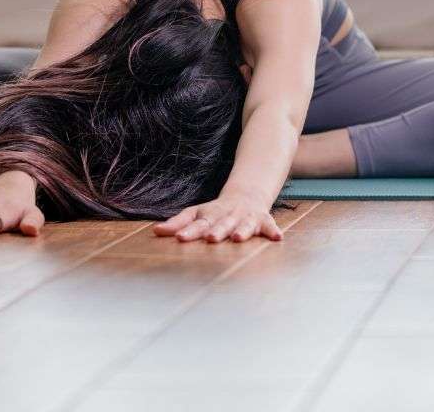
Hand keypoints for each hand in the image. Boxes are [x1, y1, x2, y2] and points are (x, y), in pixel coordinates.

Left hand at [153, 192, 282, 242]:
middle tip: (211, 238)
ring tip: (239, 238)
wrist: (246, 196)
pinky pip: (269, 226)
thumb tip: (155, 231)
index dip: (189, 230)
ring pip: (244, 224)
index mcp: (211, 214)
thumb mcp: (197, 213)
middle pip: (221, 223)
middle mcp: (228, 215)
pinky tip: (278, 238)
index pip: (198, 223)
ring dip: (242, 230)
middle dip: (217, 230)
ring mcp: (246, 218)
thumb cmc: (216, 211)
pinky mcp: (263, 220)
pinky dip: (273, 231)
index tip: (180, 238)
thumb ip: (178, 223)